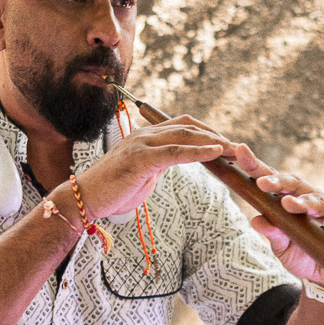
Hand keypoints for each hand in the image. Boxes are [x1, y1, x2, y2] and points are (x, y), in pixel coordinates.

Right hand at [73, 115, 227, 217]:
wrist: (85, 199)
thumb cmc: (112, 190)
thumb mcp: (142, 173)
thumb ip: (158, 162)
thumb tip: (174, 161)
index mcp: (145, 136)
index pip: (182, 125)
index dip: (207, 131)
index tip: (226, 144)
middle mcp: (144, 135)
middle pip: (188, 126)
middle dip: (215, 135)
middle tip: (238, 147)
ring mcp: (141, 144)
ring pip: (184, 135)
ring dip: (213, 142)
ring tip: (234, 150)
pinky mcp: (140, 159)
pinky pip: (175, 152)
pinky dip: (198, 151)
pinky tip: (215, 154)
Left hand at [234, 144, 323, 287]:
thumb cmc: (301, 253)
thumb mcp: (281, 246)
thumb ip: (272, 232)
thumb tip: (256, 220)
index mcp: (290, 198)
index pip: (272, 179)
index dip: (257, 166)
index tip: (240, 152)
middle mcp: (309, 197)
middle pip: (294, 183)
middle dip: (277, 181)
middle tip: (262, 183)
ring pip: (315, 200)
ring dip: (302, 202)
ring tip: (289, 204)